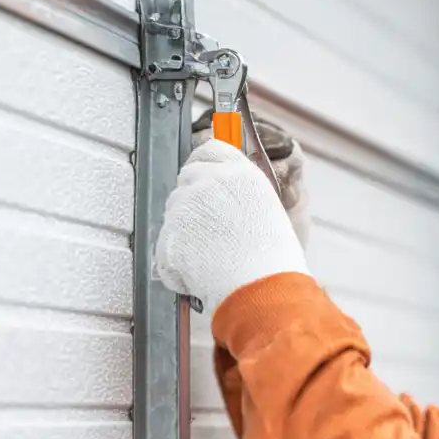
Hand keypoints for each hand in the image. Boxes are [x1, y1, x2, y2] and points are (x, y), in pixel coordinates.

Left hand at [155, 140, 308, 316]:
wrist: (261, 289)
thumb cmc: (272, 259)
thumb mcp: (267, 211)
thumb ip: (240, 193)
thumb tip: (222, 191)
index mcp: (239, 173)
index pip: (209, 150)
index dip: (204, 164)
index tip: (204, 179)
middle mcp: (210, 182)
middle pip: (186, 179)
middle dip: (193, 201)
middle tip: (211, 230)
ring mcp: (186, 207)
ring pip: (173, 212)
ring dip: (184, 231)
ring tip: (213, 256)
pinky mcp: (169, 235)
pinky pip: (165, 247)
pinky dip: (177, 263)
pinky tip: (202, 273)